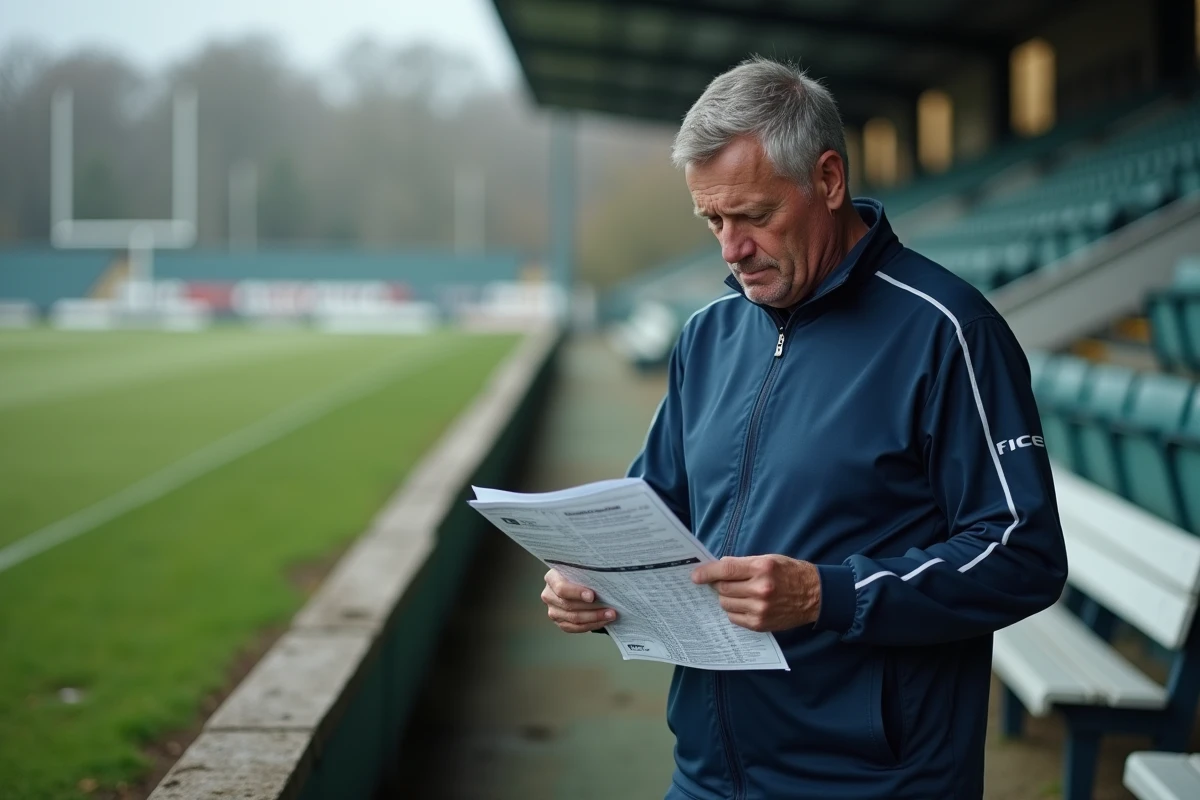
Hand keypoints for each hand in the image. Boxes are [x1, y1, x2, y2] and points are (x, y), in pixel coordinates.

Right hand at [541, 569, 617, 632]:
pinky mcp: (560, 622)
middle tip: (610, 608)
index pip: (561, 588)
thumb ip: (586, 573)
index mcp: (552, 578)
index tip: (592, 596)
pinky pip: (575, 628)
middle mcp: (549, 595)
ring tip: (610, 615)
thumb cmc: (580, 574)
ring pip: (573, 619)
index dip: (576, 593)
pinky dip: (591, 625)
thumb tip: (603, 580)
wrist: (576, 583)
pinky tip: (603, 621)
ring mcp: (553, 610)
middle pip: (568, 605)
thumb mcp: (580, 569)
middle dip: (592, 608)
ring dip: (594, 618)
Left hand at [691, 555, 821, 631]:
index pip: (725, 569)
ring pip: (726, 604)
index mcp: (762, 568)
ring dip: (726, 598)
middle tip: (721, 582)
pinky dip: (734, 611)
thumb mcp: (768, 560)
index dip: (707, 572)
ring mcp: (760, 609)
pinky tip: (744, 604)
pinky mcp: (760, 624)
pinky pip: (734, 618)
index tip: (695, 576)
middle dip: (717, 585)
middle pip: (723, 588)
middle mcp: (760, 589)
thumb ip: (743, 564)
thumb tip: (718, 568)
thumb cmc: (790, 573)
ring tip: (737, 593)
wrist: (815, 596)